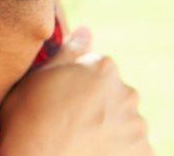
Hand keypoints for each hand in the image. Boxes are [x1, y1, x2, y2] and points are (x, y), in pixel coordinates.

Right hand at [0, 27, 153, 155]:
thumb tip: (87, 30)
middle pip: (115, 96)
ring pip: (125, 123)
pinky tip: (93, 152)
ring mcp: (137, 127)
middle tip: (71, 122)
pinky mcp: (143, 154)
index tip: (62, 100)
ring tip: (82, 141)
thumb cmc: (29, 116)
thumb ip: (70, 51)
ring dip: (110, 130)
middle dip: (99, 106)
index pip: (98, 70)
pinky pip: (134, 149)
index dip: (78, 86)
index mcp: (104, 68)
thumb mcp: (40, 76)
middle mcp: (127, 93)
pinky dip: (119, 151)